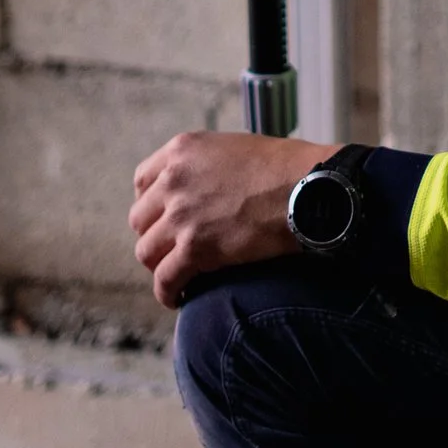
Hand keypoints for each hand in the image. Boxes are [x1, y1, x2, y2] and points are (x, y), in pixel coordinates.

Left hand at [129, 131, 338, 309]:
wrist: (307, 188)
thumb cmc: (285, 167)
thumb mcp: (234, 149)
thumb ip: (206, 167)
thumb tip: (204, 191)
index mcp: (181, 150)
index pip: (142, 182)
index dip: (153, 204)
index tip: (165, 217)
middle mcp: (173, 180)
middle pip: (140, 219)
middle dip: (156, 235)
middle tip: (174, 248)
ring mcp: (181, 215)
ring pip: (146, 251)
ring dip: (160, 265)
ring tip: (176, 275)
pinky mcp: (194, 248)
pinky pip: (165, 279)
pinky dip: (168, 293)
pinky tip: (178, 299)